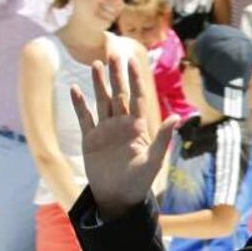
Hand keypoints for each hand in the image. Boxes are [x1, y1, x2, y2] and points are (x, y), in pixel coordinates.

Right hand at [71, 56, 178, 221]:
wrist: (118, 197)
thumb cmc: (139, 182)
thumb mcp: (153, 160)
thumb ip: (163, 138)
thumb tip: (177, 118)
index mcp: (137, 127)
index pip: (136, 97)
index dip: (134, 79)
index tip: (132, 60)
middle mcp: (121, 125)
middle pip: (118, 94)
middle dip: (116, 74)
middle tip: (112, 53)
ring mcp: (104, 130)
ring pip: (101, 101)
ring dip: (98, 83)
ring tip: (95, 64)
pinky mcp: (90, 139)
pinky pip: (84, 117)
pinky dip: (79, 104)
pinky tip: (74, 89)